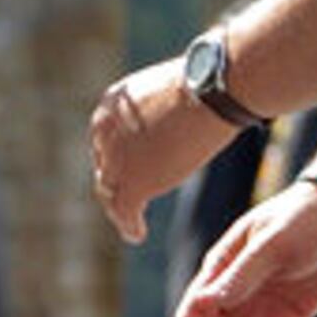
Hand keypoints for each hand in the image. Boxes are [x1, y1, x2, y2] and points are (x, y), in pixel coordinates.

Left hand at [87, 61, 242, 245]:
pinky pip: (124, 212)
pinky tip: (137, 234)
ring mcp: (116, 159)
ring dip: (119, 211)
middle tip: (125, 203)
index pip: (105, 142)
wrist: (213, 90)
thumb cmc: (205, 82)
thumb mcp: (168, 92)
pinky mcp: (133, 182)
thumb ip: (160, 111)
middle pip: (105, 169)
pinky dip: (129, 225)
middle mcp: (104, 133)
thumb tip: (183, 110)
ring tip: (129, 224)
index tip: (126, 172)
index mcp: (110, 107)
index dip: (115, 161)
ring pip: (110, 193)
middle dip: (115, 186)